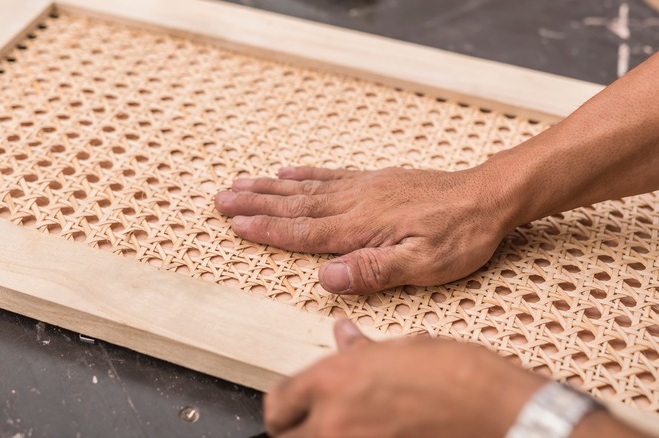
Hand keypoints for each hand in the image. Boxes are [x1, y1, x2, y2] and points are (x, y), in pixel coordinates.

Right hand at [215, 166, 511, 293]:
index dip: (267, 231)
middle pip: (294, 206)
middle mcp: (354, 203)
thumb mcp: (424, 265)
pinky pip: (330, 174)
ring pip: (305, 188)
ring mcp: (363, 188)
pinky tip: (287, 170)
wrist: (487, 197)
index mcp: (361, 227)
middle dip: (254, 205)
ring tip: (240, 184)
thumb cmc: (459, 237)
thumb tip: (326, 278)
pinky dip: (305, 173)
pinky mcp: (375, 181)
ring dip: (269, 188)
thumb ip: (374, 270)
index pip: (303, 232)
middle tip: (220, 200)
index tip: (234, 226)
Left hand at [263, 320, 543, 437]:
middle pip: (284, 437)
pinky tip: (372, 436)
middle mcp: (333, 423)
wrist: (498, 413)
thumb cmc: (457, 377)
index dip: (286, 406)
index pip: (277, 402)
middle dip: (295, 430)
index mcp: (332, 382)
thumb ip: (360, 350)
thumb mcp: (402, 349)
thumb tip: (342, 334)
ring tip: (349, 428)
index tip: (294, 407)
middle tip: (315, 424)